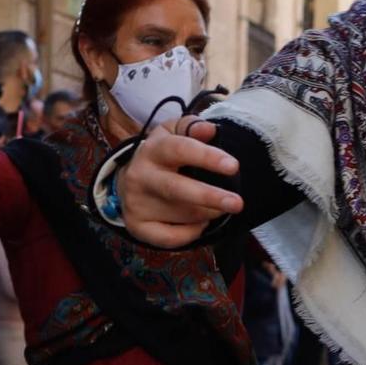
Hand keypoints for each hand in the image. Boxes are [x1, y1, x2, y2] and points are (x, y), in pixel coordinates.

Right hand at [117, 118, 243, 248]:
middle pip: (176, 188)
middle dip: (209, 197)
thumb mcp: (173, 133)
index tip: (233, 166)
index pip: (180, 150)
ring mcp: (136, 203)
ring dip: (208, 213)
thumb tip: (209, 129)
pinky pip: (171, 238)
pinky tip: (199, 223)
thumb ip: (192, 127)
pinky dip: (192, 233)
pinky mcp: (136, 226)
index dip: (207, 157)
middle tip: (237, 204)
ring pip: (182, 214)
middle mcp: (140, 176)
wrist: (128, 180)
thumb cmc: (162, 155)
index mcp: (152, 149)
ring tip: (215, 206)